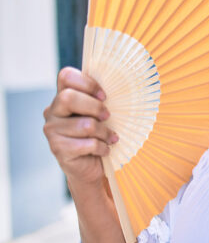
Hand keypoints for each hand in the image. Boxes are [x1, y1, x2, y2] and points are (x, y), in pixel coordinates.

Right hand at [43, 67, 117, 185]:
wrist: (90, 167)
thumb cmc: (99, 135)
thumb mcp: (100, 114)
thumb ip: (100, 100)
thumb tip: (121, 85)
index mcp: (63, 97)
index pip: (66, 76)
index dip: (87, 83)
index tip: (104, 96)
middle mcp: (52, 112)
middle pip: (68, 98)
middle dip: (95, 107)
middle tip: (108, 117)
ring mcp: (52, 131)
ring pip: (84, 125)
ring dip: (104, 132)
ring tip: (110, 138)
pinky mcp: (58, 149)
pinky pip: (87, 144)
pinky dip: (102, 147)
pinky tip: (104, 150)